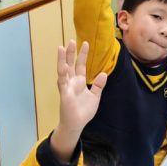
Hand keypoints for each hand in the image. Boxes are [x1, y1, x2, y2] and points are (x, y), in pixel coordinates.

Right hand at [51, 41, 107, 161]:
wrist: (76, 124)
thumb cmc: (83, 111)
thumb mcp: (95, 96)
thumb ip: (99, 85)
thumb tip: (104, 73)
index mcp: (80, 82)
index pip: (81, 65)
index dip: (83, 55)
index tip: (85, 43)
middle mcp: (72, 82)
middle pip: (71, 64)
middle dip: (71, 53)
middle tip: (72, 41)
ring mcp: (67, 87)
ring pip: (63, 70)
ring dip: (63, 59)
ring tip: (62, 47)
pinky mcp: (64, 93)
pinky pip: (62, 82)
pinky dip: (62, 74)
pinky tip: (62, 65)